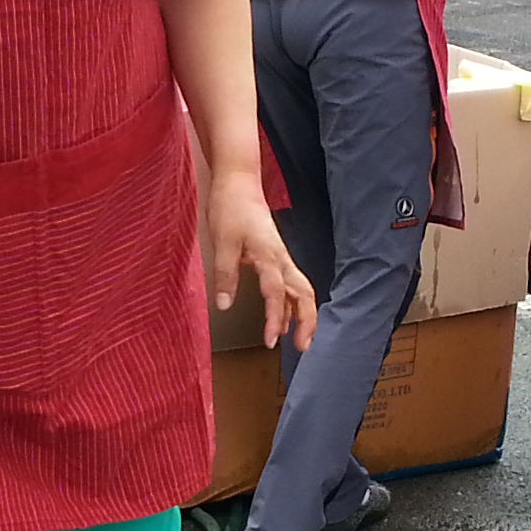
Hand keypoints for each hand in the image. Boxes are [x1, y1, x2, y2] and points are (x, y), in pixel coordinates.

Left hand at [207, 167, 317, 350]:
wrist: (238, 183)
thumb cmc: (230, 209)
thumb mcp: (222, 242)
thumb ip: (225, 275)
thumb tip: (224, 305)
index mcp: (269, 257)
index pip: (277, 294)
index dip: (276, 319)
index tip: (271, 341)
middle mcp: (281, 259)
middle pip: (304, 293)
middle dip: (308, 321)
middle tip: (304, 347)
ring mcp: (281, 258)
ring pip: (301, 289)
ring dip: (302, 314)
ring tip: (299, 339)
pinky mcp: (276, 256)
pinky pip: (290, 284)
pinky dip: (292, 303)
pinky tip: (284, 317)